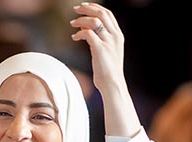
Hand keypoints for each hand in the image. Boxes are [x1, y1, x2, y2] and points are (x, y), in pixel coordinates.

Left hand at [70, 2, 139, 136]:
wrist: (112, 84)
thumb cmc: (107, 71)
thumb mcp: (104, 51)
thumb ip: (97, 38)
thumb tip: (84, 28)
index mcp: (118, 35)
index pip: (108, 14)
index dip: (96, 7)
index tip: (84, 7)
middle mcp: (115, 36)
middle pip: (102, 13)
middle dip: (87, 8)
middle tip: (76, 9)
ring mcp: (108, 42)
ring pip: (94, 21)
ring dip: (81, 20)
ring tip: (73, 23)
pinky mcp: (100, 48)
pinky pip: (87, 33)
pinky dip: (79, 33)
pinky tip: (74, 37)